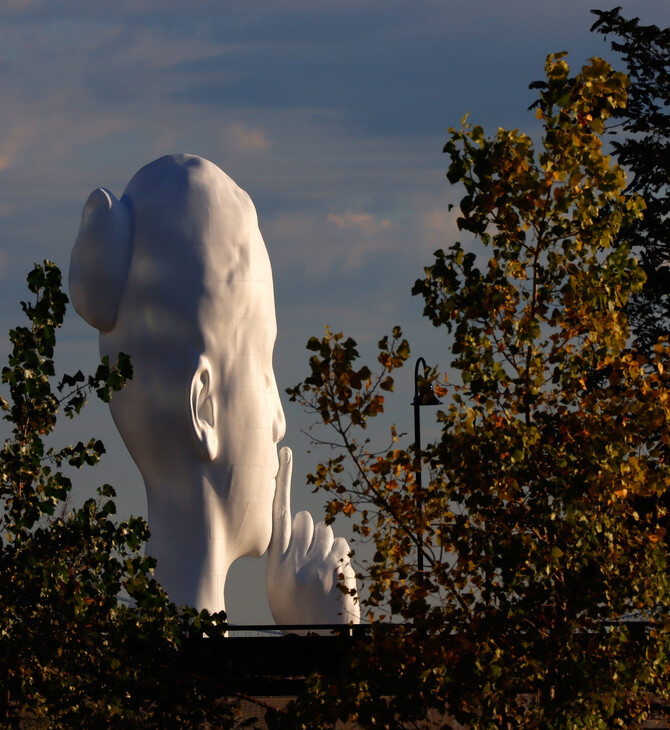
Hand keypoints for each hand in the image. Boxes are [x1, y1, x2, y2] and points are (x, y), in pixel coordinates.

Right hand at [266, 446, 359, 630]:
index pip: (277, 515)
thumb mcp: (278, 586)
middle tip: (308, 556)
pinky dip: (338, 556)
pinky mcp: (340, 567)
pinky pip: (341, 545)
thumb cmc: (296, 612)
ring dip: (324, 545)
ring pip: (326, 531)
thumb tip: (297, 527)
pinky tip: (334, 577)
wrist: (320, 641)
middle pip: (305, 520)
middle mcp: (295, 559)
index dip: (282, 481)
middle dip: (308, 532)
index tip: (285, 453)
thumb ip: (284, 554)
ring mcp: (319, 562)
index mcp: (274, 564)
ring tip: (320, 572)